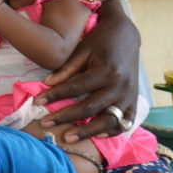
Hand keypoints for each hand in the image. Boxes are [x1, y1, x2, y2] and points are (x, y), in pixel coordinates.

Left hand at [36, 14, 139, 141]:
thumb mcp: (82, 50)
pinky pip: (124, 122)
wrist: (125, 34)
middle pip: (90, 108)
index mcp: (106, 71)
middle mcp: (120, 86)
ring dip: (88, 132)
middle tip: (45, 124)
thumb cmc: (99, 41)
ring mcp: (129, 96)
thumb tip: (45, 84)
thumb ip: (66, 69)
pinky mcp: (135, 101)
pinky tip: (95, 135)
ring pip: (108, 121)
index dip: (55, 96)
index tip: (37, 101)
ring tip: (68, 138)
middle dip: (66, 118)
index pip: (75, 88)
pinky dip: (111, 131)